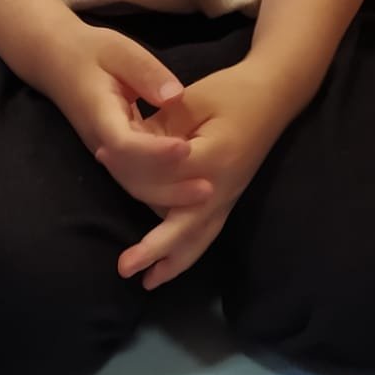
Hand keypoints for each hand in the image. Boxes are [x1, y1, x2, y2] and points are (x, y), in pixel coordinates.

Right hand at [47, 25, 213, 209]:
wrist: (56, 63)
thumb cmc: (89, 52)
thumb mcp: (118, 49)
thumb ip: (145, 72)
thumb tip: (175, 96)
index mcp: (99, 114)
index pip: (124, 143)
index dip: (155, 151)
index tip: (186, 148)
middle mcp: (101, 141)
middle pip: (131, 177)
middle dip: (168, 186)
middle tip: (208, 188)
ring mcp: (107, 153)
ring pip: (135, 184)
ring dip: (169, 195)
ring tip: (206, 194)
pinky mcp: (117, 156)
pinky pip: (138, 179)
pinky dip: (164, 189)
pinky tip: (191, 193)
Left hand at [118, 61, 286, 290]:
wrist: (273, 96)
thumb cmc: (231, 92)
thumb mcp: (190, 101)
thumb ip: (160, 131)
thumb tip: (128, 154)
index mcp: (211, 159)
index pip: (163, 177)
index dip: (129, 165)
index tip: (101, 153)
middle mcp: (221, 187)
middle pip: (183, 227)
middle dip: (153, 250)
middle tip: (123, 267)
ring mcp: (227, 197)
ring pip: (198, 239)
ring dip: (173, 263)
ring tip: (147, 282)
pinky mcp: (228, 199)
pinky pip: (207, 233)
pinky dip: (188, 253)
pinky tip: (168, 266)